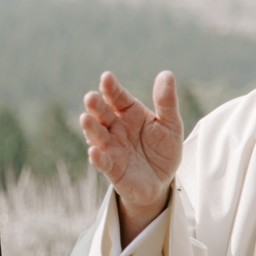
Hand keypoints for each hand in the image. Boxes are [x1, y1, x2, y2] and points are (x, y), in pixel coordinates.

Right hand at [79, 71, 182, 242]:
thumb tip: (166, 74)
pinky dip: (97, 158)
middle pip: (102, 114)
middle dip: (95, 106)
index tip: (106, 77)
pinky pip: (102, 162)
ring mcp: (111, 148)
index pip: (117, 98)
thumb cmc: (162, 150)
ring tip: (85, 119)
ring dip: (90, 128)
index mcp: (128, 114)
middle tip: (90, 97)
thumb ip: (166, 101)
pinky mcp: (111, 168)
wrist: (161, 181)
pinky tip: (94, 152)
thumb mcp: (170, 124)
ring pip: (97, 136)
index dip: (111, 88)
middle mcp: (115, 128)